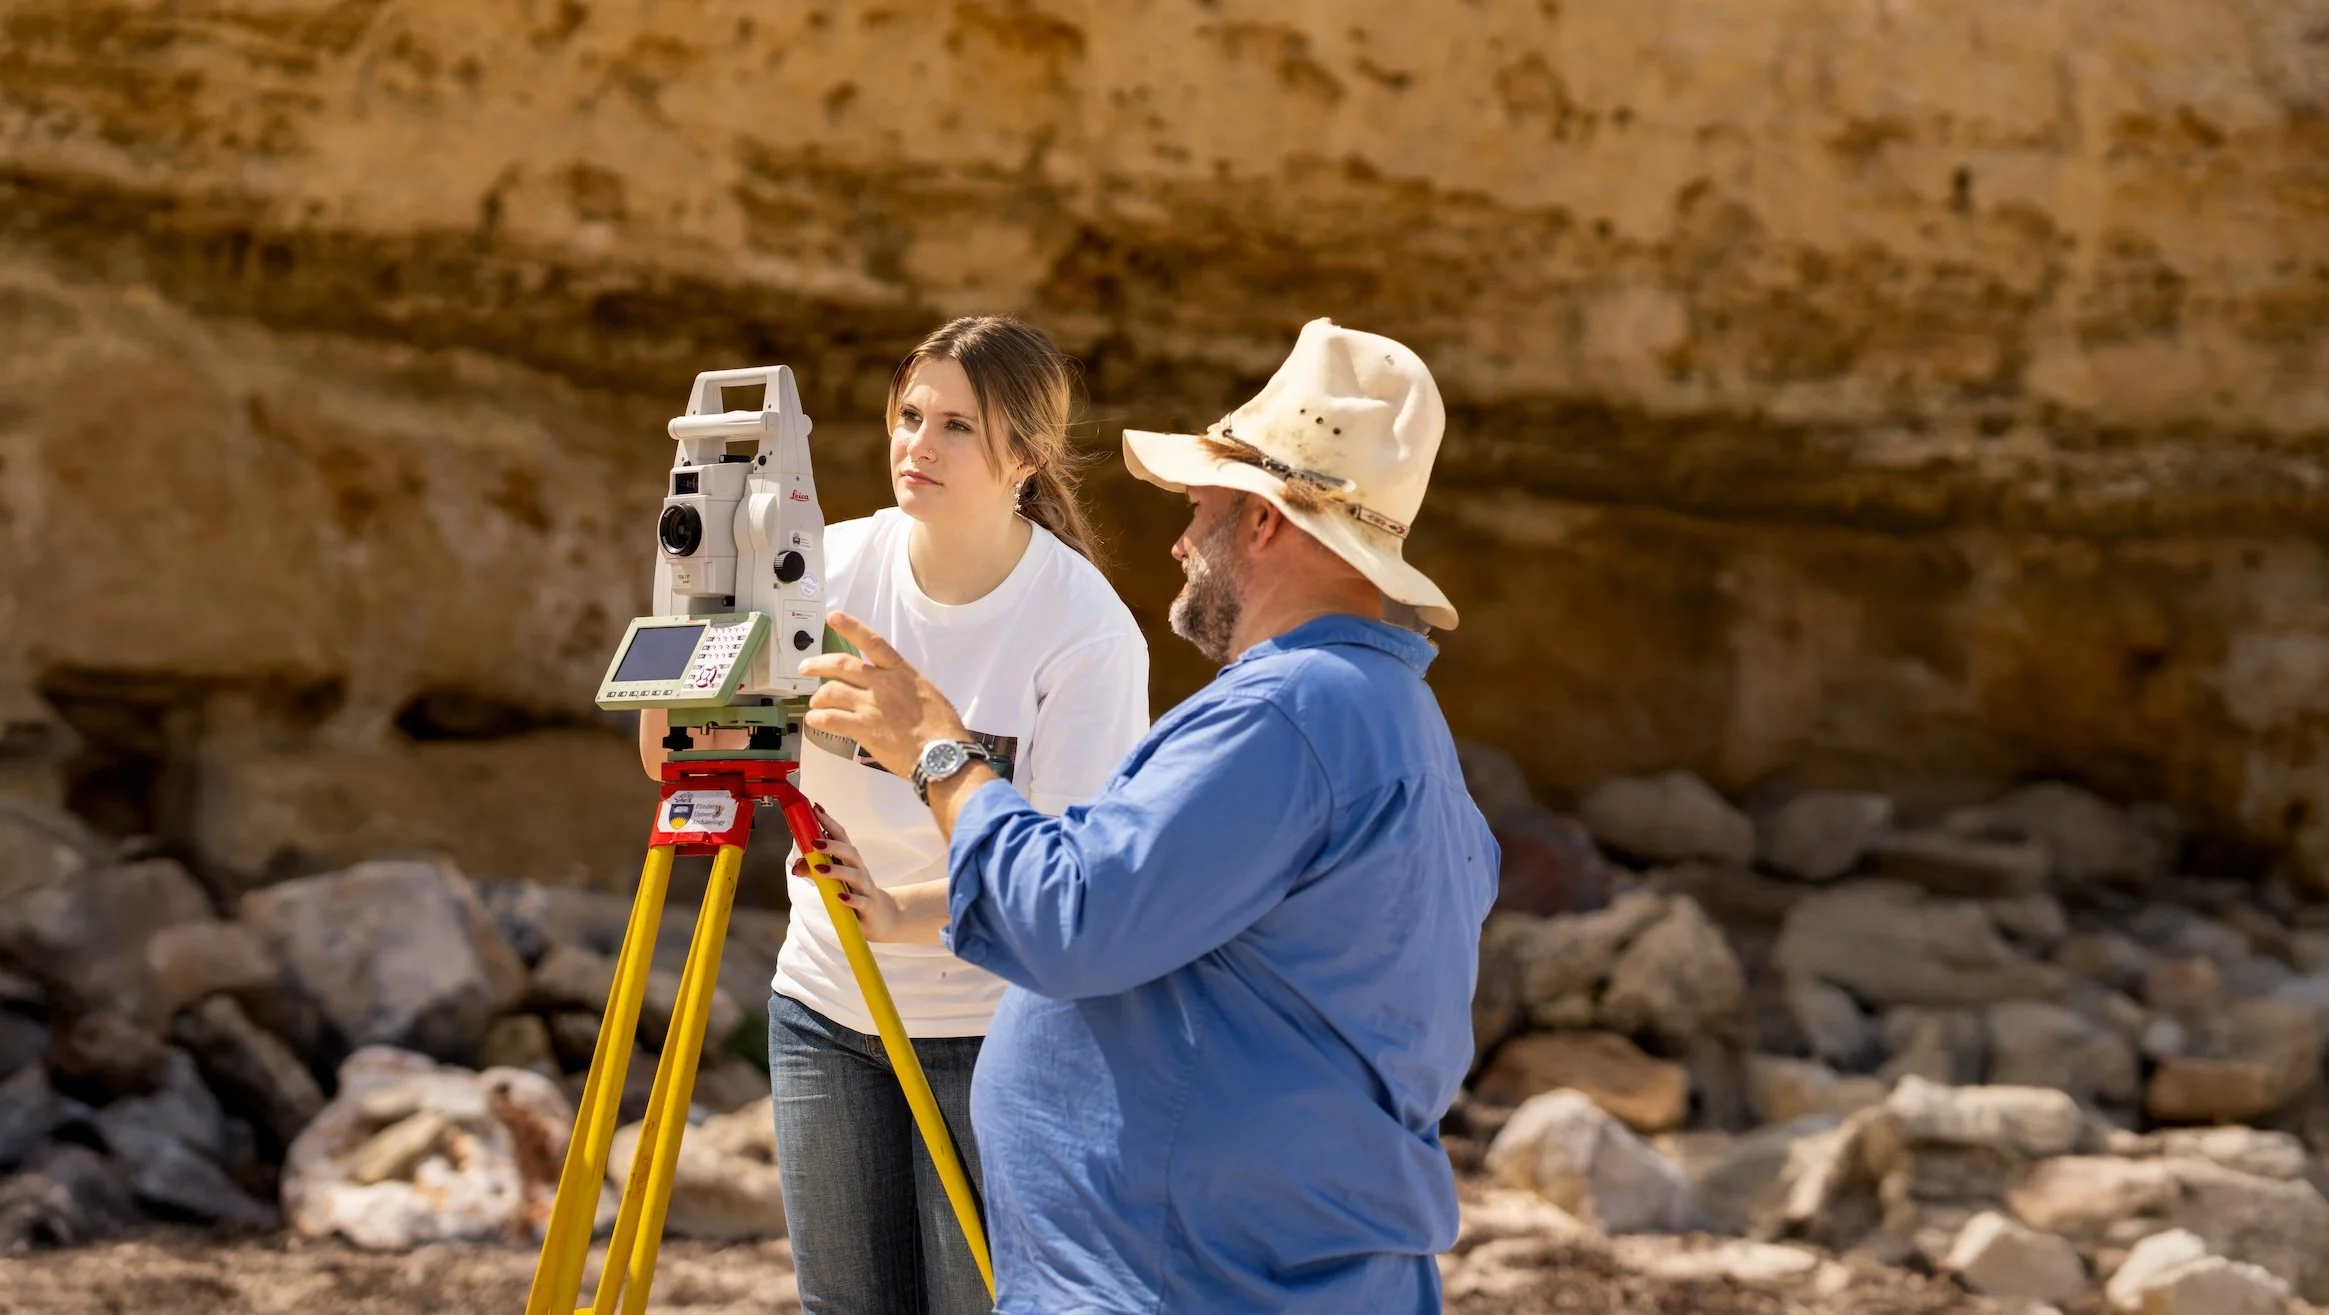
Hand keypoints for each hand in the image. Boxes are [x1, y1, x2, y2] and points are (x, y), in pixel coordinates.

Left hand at [795, 804, 948, 944]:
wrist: (881, 917)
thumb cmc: (853, 893)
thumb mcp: (832, 881)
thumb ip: (814, 872)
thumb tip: (796, 867)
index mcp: (849, 861)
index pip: (840, 838)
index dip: (829, 823)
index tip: (815, 808)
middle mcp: (859, 871)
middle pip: (849, 853)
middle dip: (832, 845)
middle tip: (814, 842)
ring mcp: (865, 889)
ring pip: (855, 875)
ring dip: (837, 870)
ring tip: (819, 868)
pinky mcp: (869, 908)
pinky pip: (862, 902)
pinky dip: (851, 899)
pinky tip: (840, 897)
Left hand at [801, 612, 969, 781]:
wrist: (941, 754)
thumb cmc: (942, 728)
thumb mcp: (928, 694)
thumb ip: (905, 687)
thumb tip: (895, 691)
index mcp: (901, 673)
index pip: (872, 642)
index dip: (851, 627)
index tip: (834, 617)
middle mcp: (882, 684)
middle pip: (842, 665)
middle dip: (818, 663)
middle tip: (805, 667)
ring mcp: (871, 705)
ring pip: (831, 691)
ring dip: (818, 698)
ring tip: (815, 705)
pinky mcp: (862, 728)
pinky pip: (830, 718)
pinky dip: (818, 718)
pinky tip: (815, 721)